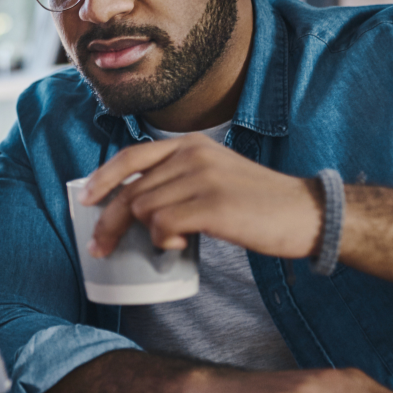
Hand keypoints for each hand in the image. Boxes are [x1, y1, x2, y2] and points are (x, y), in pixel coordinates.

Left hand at [82, 134, 321, 258]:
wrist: (307, 213)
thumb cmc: (258, 202)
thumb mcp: (214, 174)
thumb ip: (178, 178)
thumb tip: (135, 204)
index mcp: (190, 144)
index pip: (131, 157)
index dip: (102, 179)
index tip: (85, 200)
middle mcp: (192, 155)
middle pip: (131, 191)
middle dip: (110, 223)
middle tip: (100, 248)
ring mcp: (202, 178)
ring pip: (144, 210)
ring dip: (149, 234)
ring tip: (172, 242)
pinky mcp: (212, 205)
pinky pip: (163, 226)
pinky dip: (165, 242)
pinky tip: (182, 246)